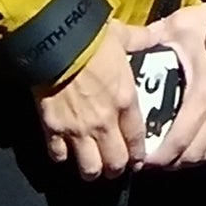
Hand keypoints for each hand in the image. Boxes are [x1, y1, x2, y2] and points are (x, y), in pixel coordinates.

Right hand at [36, 19, 155, 181]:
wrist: (56, 40)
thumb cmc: (93, 37)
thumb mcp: (122, 35)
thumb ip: (139, 40)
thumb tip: (152, 35)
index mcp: (125, 101)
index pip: (137, 140)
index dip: (138, 155)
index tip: (137, 160)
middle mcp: (104, 122)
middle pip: (115, 163)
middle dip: (117, 169)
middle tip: (115, 166)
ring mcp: (77, 129)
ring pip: (89, 169)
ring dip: (92, 170)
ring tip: (92, 166)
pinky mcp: (53, 129)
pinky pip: (59, 156)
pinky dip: (62, 157)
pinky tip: (65, 152)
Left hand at [134, 5, 205, 171]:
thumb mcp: (179, 25)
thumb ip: (148, 40)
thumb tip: (120, 50)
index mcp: (204, 93)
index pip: (178, 141)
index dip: (157, 157)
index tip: (140, 159)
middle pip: (193, 154)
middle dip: (169, 162)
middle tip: (150, 158)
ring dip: (188, 159)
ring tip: (169, 155)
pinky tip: (194, 146)